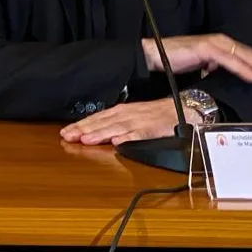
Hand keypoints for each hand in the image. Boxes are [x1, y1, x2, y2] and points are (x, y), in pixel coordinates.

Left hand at [61, 98, 180, 145]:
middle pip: (103, 122)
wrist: (187, 109)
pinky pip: (142, 134)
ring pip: (117, 128)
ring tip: (85, 139)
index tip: (65, 132)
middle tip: (67, 136)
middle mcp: (128, 115)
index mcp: (123, 112)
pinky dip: (130, 137)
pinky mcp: (155, 129)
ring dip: (101, 133)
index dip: (81, 125)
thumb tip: (100, 133)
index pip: (97, 118)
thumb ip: (118, 123)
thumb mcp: (135, 116)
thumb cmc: (159, 114)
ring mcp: (141, 121)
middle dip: (84, 129)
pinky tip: (119, 142)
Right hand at [143, 34, 251, 92]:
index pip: (250, 57)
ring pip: (245, 56)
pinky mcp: (204, 48)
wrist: (152, 55)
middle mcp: (221, 43)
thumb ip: (216, 69)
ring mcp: (214, 44)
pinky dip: (241, 67)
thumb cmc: (174, 60)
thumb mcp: (201, 67)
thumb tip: (229, 77)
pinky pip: (227, 59)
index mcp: (222, 48)